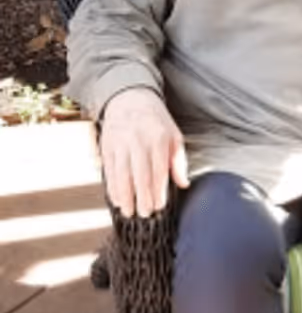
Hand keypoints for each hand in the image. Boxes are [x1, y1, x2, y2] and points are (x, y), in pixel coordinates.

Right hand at [99, 88, 188, 217]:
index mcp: (159, 139)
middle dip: (142, 198)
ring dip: (125, 196)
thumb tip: (183, 184)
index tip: (159, 206)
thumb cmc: (156, 121)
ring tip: (129, 212)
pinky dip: (112, 187)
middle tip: (144, 214)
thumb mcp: (174, 135)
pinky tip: (117, 199)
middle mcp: (138, 142)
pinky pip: (109, 171)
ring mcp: (120, 145)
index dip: (158, 191)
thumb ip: (179, 161)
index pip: (158, 171)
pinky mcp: (107, 147)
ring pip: (121, 175)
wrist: (130, 99)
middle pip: (139, 176)